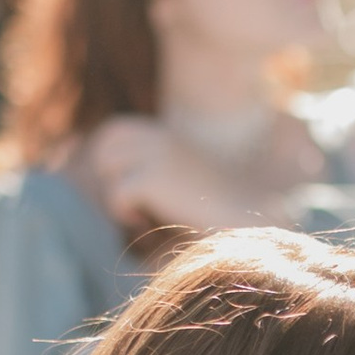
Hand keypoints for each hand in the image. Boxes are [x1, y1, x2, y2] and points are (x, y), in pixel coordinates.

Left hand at [83, 117, 249, 238]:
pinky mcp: (155, 179)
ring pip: (106, 164)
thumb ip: (158, 175)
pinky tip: (145, 223)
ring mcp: (157, 155)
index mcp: (168, 135)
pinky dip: (123, 212)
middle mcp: (161, 137)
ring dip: (114, 191)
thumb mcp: (185, 182)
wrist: (249, 217)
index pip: (116, 131)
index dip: (110, 161)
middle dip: (106, 173)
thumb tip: (120, 182)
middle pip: (106, 142)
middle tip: (128, 202)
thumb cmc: (221, 209)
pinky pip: (118, 192)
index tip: (128, 193)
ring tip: (137, 213)